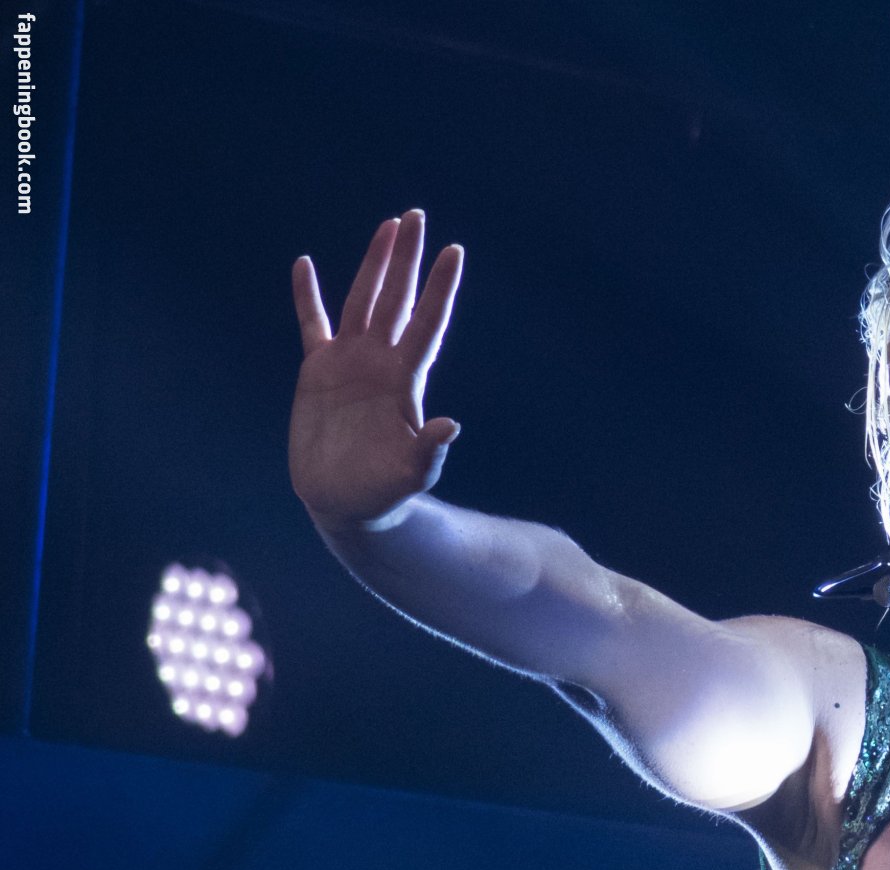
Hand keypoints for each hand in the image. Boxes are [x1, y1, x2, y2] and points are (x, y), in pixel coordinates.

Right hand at [289, 209, 464, 530]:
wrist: (345, 502)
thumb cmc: (383, 493)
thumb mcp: (410, 474)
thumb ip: (429, 451)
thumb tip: (451, 427)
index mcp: (405, 381)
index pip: (427, 324)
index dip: (439, 289)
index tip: (454, 252)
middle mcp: (381, 362)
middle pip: (397, 299)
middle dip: (407, 259)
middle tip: (416, 216)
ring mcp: (350, 363)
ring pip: (362, 301)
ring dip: (374, 264)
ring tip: (387, 226)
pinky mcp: (318, 371)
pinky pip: (312, 324)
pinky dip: (307, 296)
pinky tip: (304, 265)